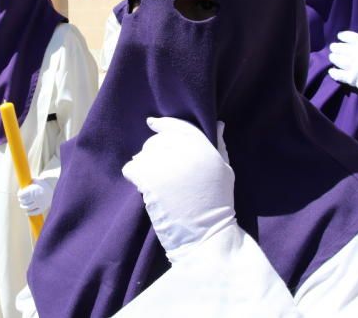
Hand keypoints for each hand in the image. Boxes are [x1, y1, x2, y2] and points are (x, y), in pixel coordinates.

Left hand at [17, 178, 54, 215]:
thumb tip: (20, 189)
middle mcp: (36, 197)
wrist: (54, 187)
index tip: (19, 195)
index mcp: (33, 189)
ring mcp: (40, 203)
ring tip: (22, 205)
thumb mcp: (34, 180)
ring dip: (24, 207)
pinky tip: (27, 213)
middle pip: (24, 201)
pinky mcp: (43, 207)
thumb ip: (27, 184)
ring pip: (28, 207)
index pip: (21, 195)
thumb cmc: (41, 183)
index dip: (19, 195)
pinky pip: (35, 212)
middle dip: (21, 201)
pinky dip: (30, 213)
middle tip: (20, 200)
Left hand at [122, 117, 235, 263]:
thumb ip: (219, 146)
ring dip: (145, 165)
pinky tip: (144, 186)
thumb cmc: (218, 204)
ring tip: (154, 180)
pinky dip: (134, 176)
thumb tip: (219, 124)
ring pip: (143, 154)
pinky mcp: (149, 180)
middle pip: (158, 141)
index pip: (178, 126)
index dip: (163, 123)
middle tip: (158, 167)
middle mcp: (183, 150)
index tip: (152, 123)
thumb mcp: (225, 171)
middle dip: (154, 151)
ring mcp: (164, 164)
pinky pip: (131, 168)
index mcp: (203, 146)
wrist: (207, 234)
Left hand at [328, 21, 357, 104]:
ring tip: (332, 57)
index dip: (344, 36)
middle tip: (333, 47)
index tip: (339, 36)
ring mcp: (352, 66)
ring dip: (334, 58)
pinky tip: (331, 72)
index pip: (351, 37)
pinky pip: (338, 75)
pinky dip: (334, 73)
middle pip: (341, 48)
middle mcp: (356, 53)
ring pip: (338, 60)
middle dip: (336, 47)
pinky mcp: (351, 78)